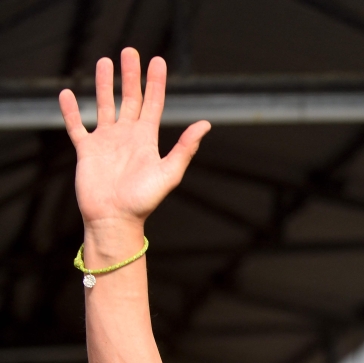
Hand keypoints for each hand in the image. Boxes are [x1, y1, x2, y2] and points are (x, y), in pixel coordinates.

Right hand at [59, 47, 210, 231]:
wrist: (115, 220)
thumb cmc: (144, 201)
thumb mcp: (169, 172)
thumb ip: (185, 147)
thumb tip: (206, 123)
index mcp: (147, 139)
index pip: (153, 103)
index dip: (155, 82)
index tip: (157, 60)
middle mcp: (127, 136)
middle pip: (129, 98)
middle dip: (130, 75)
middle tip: (129, 51)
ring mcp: (106, 142)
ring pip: (104, 105)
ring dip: (103, 84)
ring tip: (104, 61)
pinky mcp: (86, 151)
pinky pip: (76, 126)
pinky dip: (71, 111)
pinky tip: (67, 94)